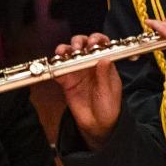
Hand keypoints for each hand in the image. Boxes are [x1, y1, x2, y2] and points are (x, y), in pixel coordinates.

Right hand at [53, 33, 122, 149]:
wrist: (97, 125)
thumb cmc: (109, 107)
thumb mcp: (110, 91)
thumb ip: (105, 75)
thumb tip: (104, 58)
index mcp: (104, 64)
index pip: (101, 45)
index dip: (97, 39)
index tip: (93, 42)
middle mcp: (90, 65)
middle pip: (83, 45)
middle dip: (79, 41)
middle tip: (78, 47)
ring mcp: (78, 71)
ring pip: (69, 54)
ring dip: (66, 49)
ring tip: (65, 52)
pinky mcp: (66, 81)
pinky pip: (59, 70)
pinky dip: (56, 65)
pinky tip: (56, 64)